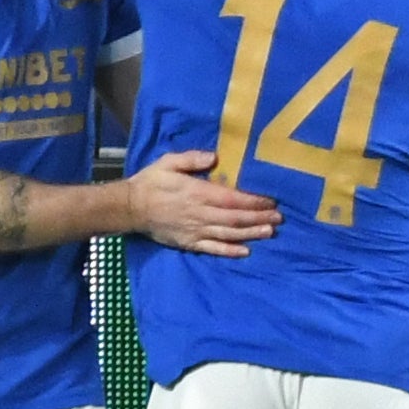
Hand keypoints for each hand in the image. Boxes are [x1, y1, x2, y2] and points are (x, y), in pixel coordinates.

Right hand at [121, 150, 278, 253]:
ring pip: (228, 234)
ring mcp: (194, 230)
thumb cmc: (152, 182)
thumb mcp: (168, 163)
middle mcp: (199, 213)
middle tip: (279, 218)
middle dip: (259, 218)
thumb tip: (214, 157)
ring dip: (251, 233)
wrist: (129, 207)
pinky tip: (245, 252)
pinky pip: (212, 248)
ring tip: (270, 232)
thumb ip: (191, 159)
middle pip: (235, 218)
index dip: (253, 201)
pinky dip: (229, 251)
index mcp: (197, 193)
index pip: (232, 199)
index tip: (270, 201)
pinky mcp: (188, 242)